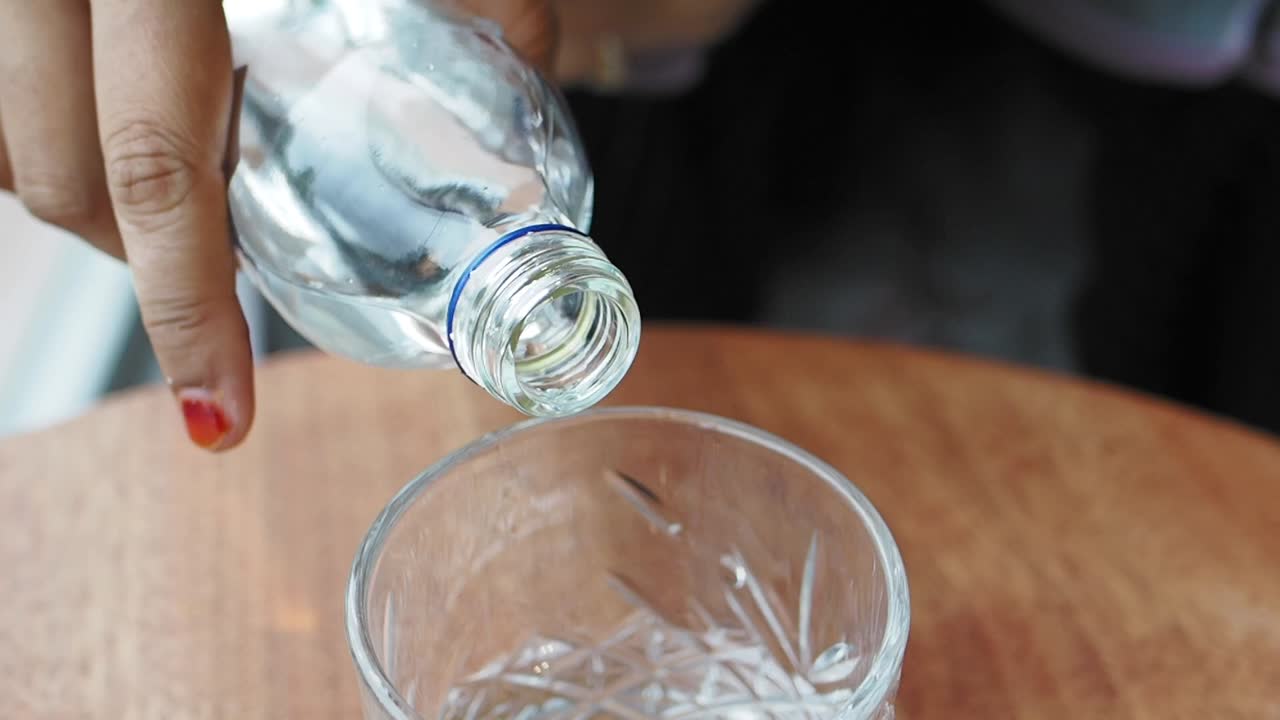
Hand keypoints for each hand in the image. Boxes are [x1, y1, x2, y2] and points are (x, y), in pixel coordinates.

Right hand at [0, 0, 560, 452]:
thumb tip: (520, 70)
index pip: (159, 161)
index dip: (183, 313)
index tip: (216, 418)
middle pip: (49, 171)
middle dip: (136, 264)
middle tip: (213, 300)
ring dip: (82, 203)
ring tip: (173, 215)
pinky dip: (40, 131)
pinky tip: (115, 128)